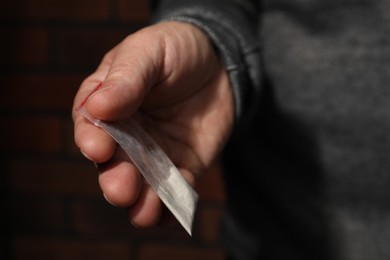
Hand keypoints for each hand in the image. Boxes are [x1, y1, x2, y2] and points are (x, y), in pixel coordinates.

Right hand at [73, 21, 233, 227]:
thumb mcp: (149, 50)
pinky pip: (175, 191)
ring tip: (144, 212)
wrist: (218, 63)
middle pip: (114, 164)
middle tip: (121, 188)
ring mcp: (153, 155)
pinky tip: (170, 217)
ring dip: (140, 202)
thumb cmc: (176, 50)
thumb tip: (98, 107)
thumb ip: (127, 77)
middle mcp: (126, 135)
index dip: (91, 139)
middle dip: (115, 180)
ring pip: (142, 185)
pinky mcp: (181, 167)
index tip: (98, 147)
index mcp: (107, 105)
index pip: (91, 126)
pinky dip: (171, 207)